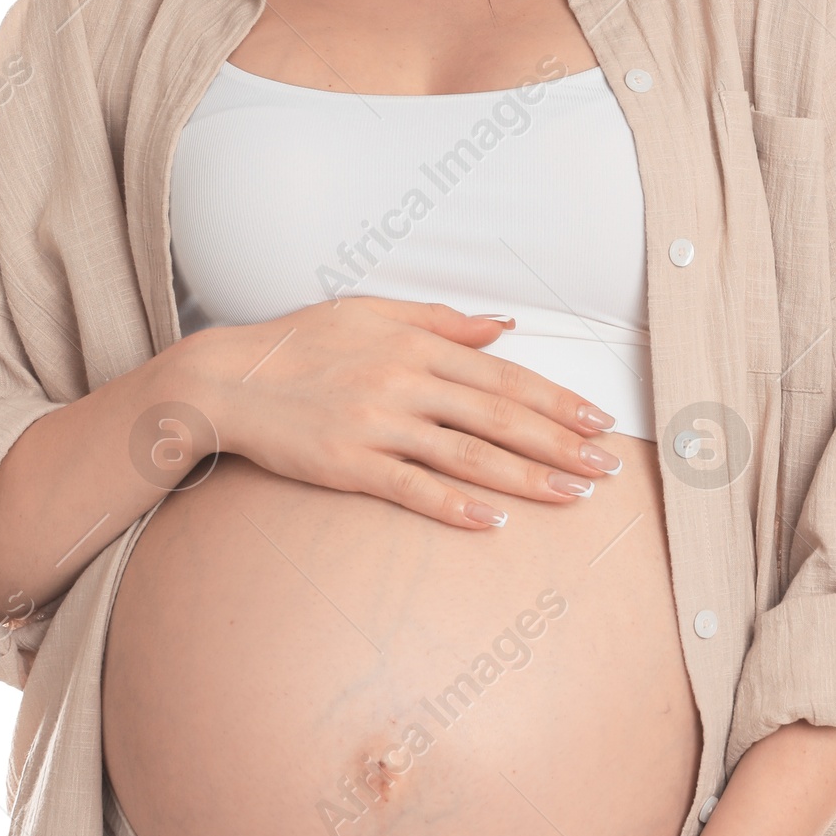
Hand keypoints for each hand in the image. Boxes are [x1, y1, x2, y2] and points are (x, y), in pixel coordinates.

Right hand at [170, 295, 621, 529]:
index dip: (557, 400)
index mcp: (414, 343)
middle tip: (609, 466)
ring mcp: (377, 424)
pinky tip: (495, 522)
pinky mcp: (349, 464)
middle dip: (561, 443)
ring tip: (573, 496)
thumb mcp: (370, 312)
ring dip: (526, 478)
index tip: (598, 420)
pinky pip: (413, 489)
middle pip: (498, 416)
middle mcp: (403, 381)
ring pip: (467, 456)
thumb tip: (504, 325)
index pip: (503, 375)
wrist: (227, 380)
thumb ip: (441, 319)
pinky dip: (456, 507)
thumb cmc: (299, 343)